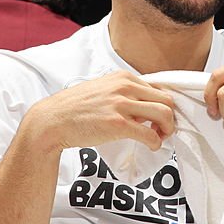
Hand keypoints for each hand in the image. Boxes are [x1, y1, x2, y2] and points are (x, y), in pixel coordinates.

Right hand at [24, 71, 176, 152]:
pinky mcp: (118, 124)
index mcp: (123, 77)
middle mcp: (125, 87)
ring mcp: (122, 105)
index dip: (162, 105)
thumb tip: (143, 108)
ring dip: (167, 129)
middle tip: (162, 129)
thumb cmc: (75, 108)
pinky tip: (150, 145)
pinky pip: (150, 134)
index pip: (158, 88)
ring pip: (165, 114)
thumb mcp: (102, 90)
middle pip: (167, 99)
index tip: (158, 117)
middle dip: (169, 117)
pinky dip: (155, 142)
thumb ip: (123, 94)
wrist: (53, 120)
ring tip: (157, 137)